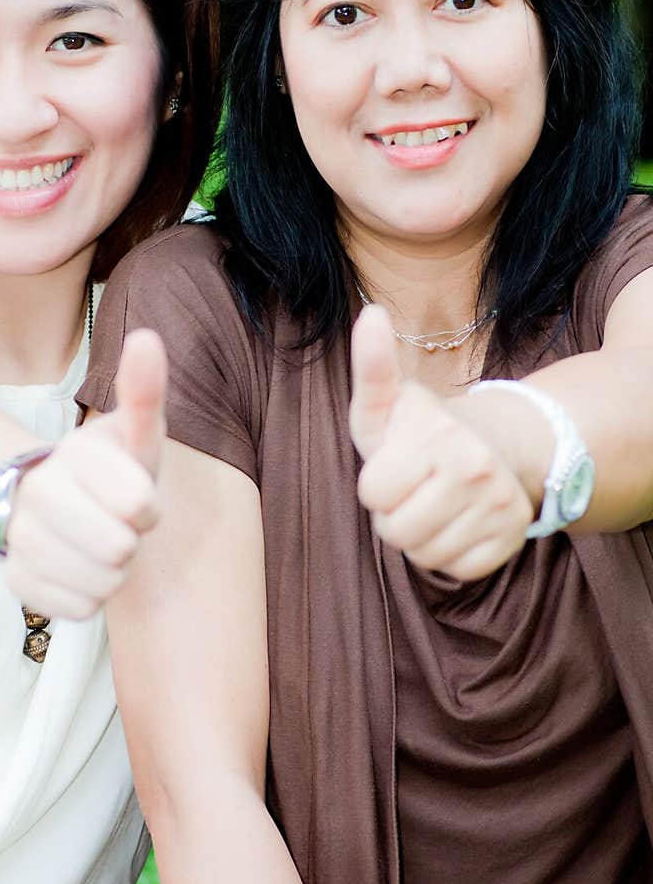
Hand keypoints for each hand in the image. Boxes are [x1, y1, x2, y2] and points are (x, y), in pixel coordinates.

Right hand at [3, 328, 166, 618]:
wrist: (51, 503)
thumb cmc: (111, 467)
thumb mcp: (133, 431)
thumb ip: (144, 390)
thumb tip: (148, 337)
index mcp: (73, 454)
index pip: (140, 504)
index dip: (146, 505)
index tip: (133, 492)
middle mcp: (39, 493)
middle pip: (119, 550)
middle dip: (130, 541)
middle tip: (115, 523)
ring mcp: (22, 539)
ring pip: (102, 584)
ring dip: (112, 572)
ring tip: (97, 544)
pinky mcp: (17, 582)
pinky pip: (79, 610)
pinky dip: (89, 597)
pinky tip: (78, 569)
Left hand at [349, 304, 533, 580]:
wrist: (489, 444)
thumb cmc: (417, 430)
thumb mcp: (386, 402)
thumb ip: (372, 365)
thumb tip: (371, 313)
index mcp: (437, 435)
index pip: (372, 495)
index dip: (374, 485)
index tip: (392, 464)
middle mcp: (475, 468)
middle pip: (395, 531)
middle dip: (392, 515)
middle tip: (411, 488)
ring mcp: (500, 504)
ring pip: (424, 555)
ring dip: (419, 536)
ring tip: (432, 503)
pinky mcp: (513, 537)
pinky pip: (457, 569)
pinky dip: (450, 553)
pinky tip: (457, 522)